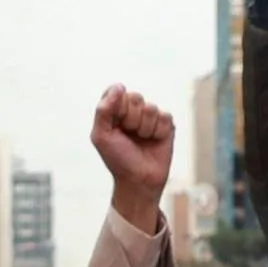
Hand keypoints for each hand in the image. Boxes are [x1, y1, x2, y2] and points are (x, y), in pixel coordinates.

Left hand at [92, 85, 172, 233]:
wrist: (139, 180)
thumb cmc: (118, 159)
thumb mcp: (101, 136)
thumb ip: (104, 110)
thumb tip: (118, 87)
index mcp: (114, 112)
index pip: (116, 92)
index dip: (117, 107)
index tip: (116, 124)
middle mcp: (132, 112)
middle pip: (135, 97)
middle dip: (131, 119)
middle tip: (129, 135)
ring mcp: (149, 118)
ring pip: (151, 107)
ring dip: (144, 128)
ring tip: (141, 140)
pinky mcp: (166, 125)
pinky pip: (165, 116)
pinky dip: (158, 131)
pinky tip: (154, 141)